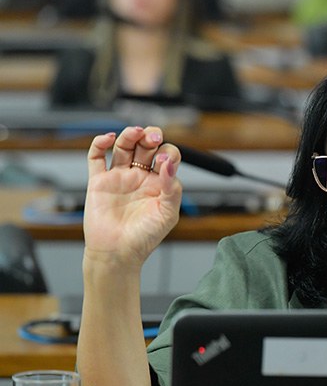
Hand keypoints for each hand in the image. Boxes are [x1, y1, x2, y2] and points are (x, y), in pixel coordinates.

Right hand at [83, 126, 182, 267]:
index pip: (167, 157)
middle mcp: (139, 177)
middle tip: (152, 137)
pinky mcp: (99, 182)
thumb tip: (169, 164)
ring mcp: (118, 177)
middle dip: (150, 137)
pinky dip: (100, 144)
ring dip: (129, 135)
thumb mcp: (168, 213)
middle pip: (145, 147)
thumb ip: (172, 188)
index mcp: (159, 183)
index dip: (167, 153)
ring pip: (123, 147)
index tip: (163, 161)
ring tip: (135, 132)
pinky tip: (108, 139)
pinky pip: (96, 157)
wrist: (117, 253)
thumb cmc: (144, 237)